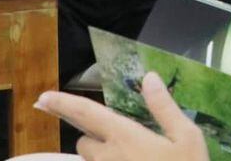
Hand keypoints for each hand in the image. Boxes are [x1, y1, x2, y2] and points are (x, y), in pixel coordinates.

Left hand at [34, 72, 208, 160]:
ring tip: (127, 156)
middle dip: (94, 138)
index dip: (62, 103)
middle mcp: (107, 158)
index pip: (86, 114)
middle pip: (84, 143)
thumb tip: (149, 77)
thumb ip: (164, 107)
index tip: (42, 97)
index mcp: (125, 137)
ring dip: (99, 158)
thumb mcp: (187, 137)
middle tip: (120, 139)